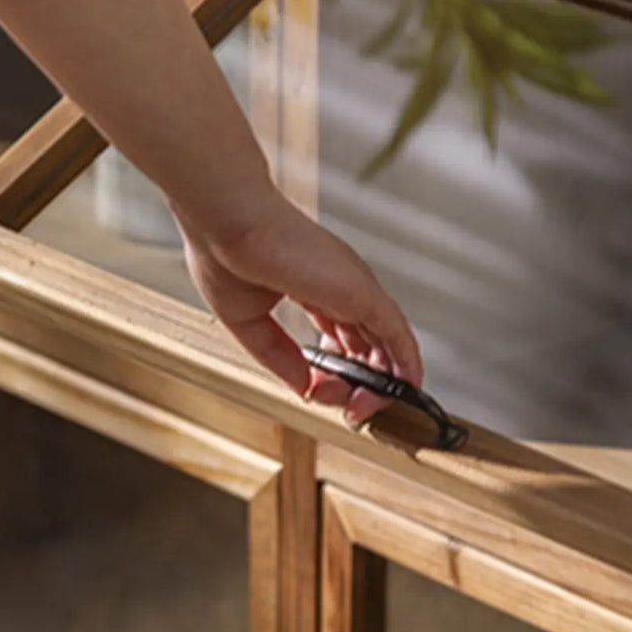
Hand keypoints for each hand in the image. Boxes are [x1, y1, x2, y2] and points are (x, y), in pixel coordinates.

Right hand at [178, 188, 422, 424]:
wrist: (226, 221)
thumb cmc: (224, 252)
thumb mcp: (247, 321)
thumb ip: (277, 355)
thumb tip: (303, 387)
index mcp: (311, 286)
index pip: (339, 335)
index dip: (333, 370)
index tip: (314, 390)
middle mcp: (339, 286)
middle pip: (366, 344)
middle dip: (359, 384)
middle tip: (347, 409)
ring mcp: (354, 289)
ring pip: (386, 346)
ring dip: (381, 385)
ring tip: (364, 409)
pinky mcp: (363, 294)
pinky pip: (400, 338)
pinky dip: (407, 367)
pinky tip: (407, 391)